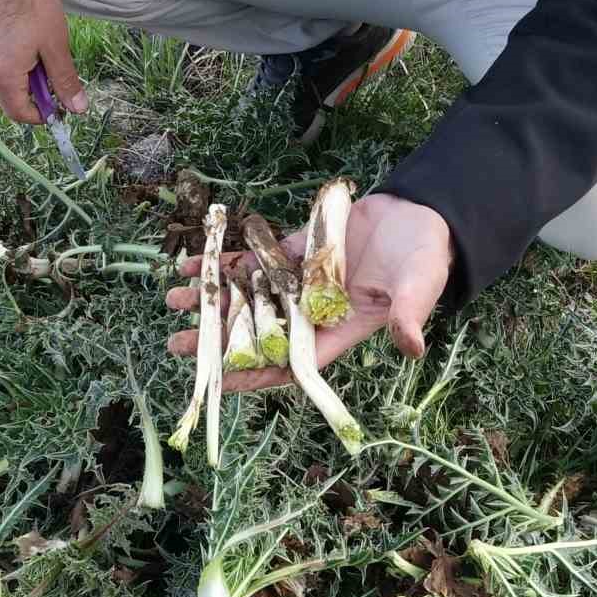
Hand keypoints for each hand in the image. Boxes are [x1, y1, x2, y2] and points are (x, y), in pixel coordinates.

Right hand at [0, 0, 87, 123]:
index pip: (19, 113)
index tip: (58, 107)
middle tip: (52, 65)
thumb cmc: (29, 1)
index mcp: (3, 74)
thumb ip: (65, 80)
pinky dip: (11, 51)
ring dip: (24, 67)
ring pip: (2, 71)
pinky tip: (23, 29)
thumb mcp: (56, 45)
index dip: (41, 116)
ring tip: (38, 41)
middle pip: (10, 93)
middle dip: (34, 88)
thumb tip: (77, 108)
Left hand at [166, 193, 453, 391]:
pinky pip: (253, 261)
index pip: (291, 363)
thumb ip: (410, 315)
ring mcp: (299, 282)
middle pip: (256, 333)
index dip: (255, 376)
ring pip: (246, 298)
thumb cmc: (424, 257)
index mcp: (339, 331)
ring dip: (211, 300)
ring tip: (173, 300)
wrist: (421, 215)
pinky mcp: (294, 252)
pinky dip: (225, 262)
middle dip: (216, 341)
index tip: (220, 382)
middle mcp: (312, 312)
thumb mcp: (420, 286)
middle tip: (178, 344)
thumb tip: (412, 347)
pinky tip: (193, 263)